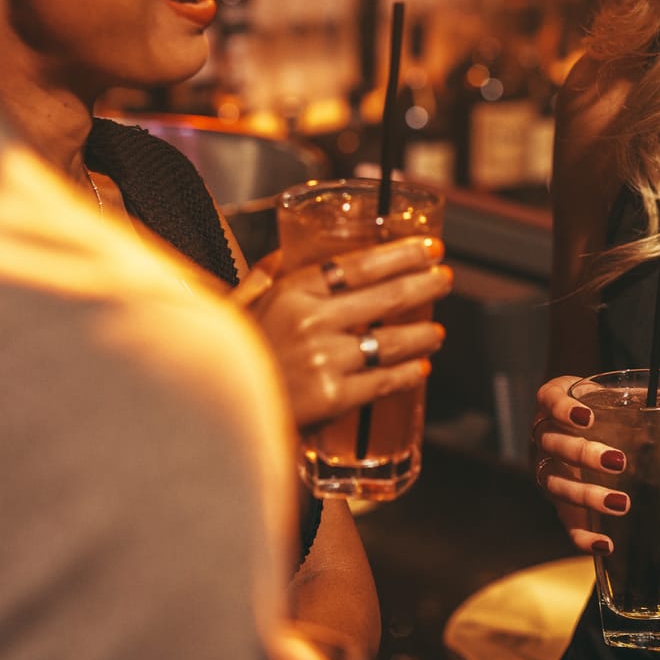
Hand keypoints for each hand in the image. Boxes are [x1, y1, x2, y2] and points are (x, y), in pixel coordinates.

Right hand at [240, 237, 450, 431]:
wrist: (216, 412)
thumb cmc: (229, 356)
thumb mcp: (240, 304)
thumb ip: (266, 275)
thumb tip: (288, 252)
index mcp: (292, 292)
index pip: (359, 264)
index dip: (400, 254)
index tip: (427, 248)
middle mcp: (311, 321)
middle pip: (385, 296)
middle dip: (424, 284)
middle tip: (444, 277)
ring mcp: (325, 360)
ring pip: (390, 341)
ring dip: (421, 333)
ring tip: (437, 330)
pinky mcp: (332, 398)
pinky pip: (382, 381)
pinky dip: (406, 374)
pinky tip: (419, 368)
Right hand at [530, 374, 659, 554]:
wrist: (585, 430)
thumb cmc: (610, 410)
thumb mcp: (633, 400)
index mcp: (559, 401)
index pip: (549, 398)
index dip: (563, 408)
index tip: (587, 417)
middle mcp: (545, 434)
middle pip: (553, 443)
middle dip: (584, 454)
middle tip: (619, 461)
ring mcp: (547, 469)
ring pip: (554, 482)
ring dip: (585, 495)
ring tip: (621, 503)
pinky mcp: (557, 502)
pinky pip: (564, 521)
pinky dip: (581, 536)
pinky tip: (606, 545)